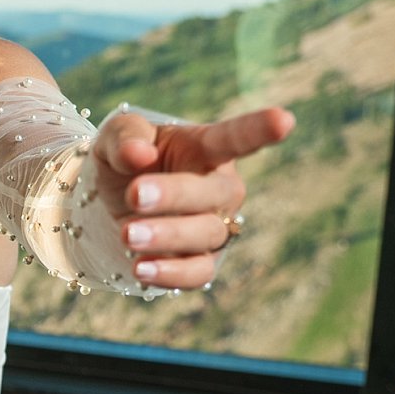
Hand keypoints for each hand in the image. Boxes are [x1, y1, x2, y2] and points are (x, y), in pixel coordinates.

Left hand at [93, 104, 296, 289]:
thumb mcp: (116, 137)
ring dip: (166, 235)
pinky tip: (141, 268)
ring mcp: (215, 225)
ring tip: (128, 233)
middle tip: (135, 194)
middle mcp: (219, 187)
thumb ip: (125, 137)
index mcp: (205, 147)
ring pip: (206, 234)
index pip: (235, 137)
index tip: (283, 120)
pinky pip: (198, 273)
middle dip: (174, 194)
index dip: (259, 129)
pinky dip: (171, 273)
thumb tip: (138, 154)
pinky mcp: (201, 261)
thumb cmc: (126, 159)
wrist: (112, 202)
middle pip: (213, 193)